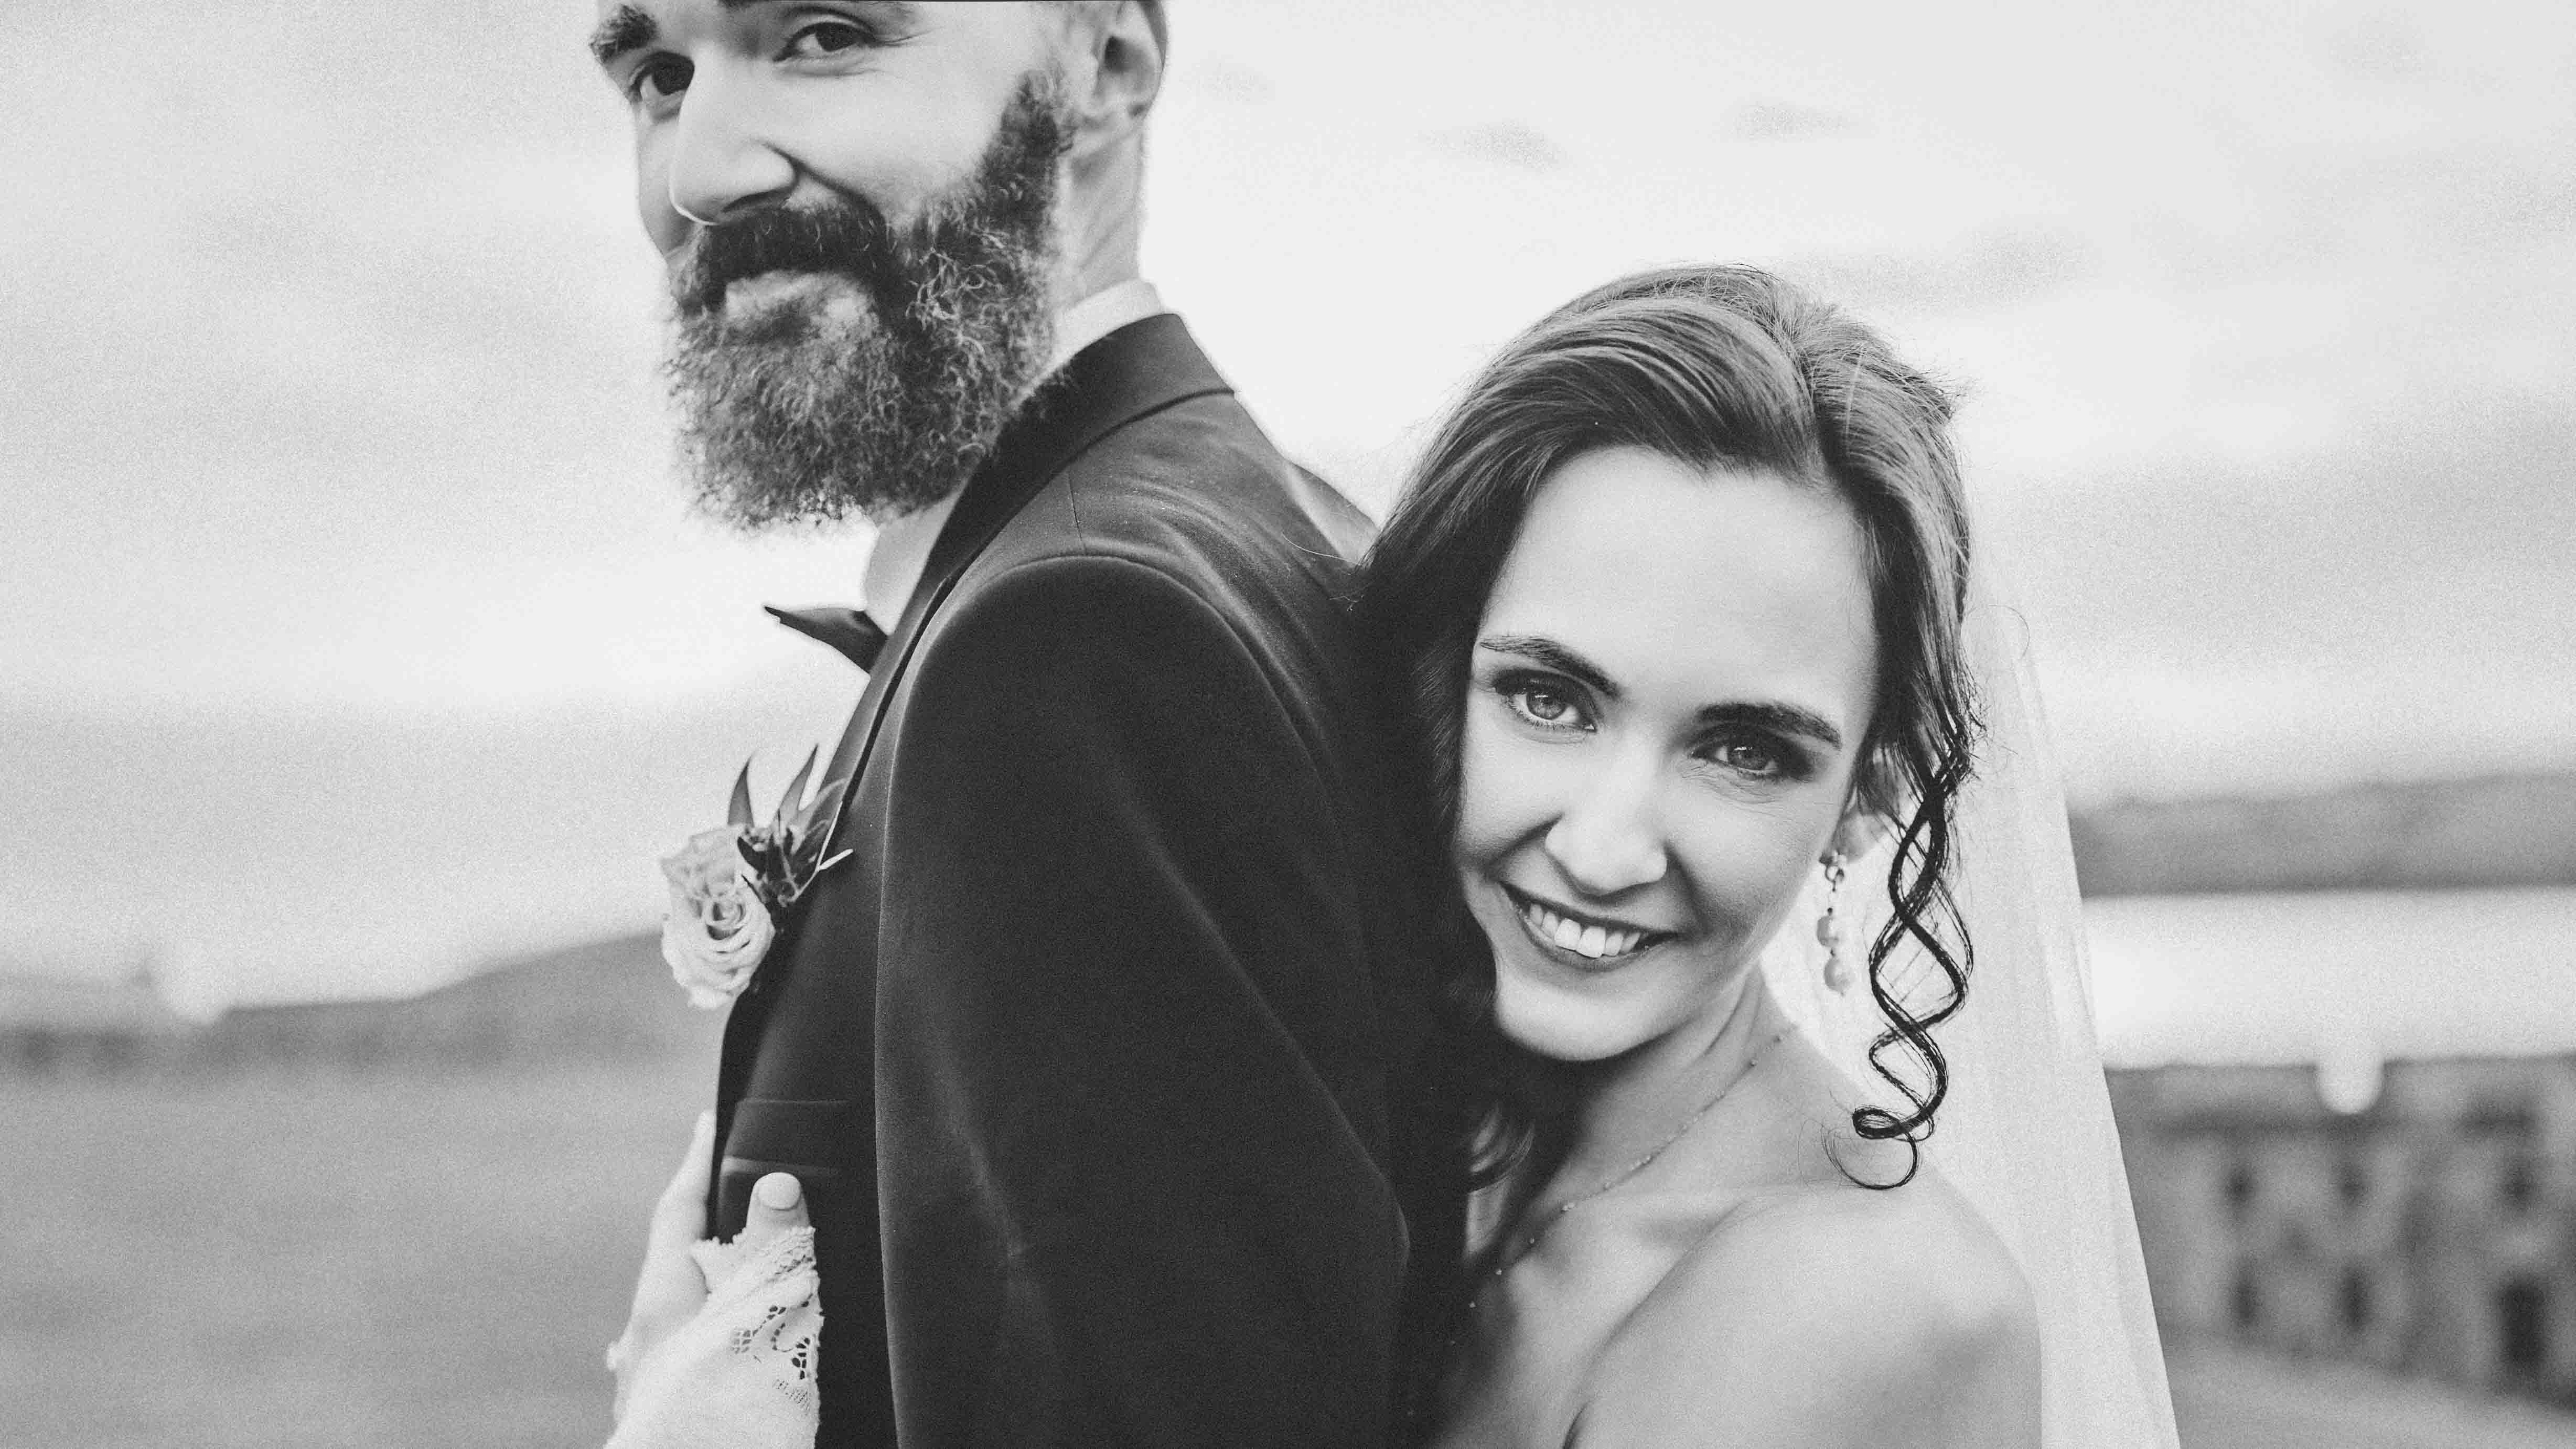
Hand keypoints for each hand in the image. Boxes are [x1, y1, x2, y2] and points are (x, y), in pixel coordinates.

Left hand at [609, 1111, 810, 1422]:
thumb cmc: (723, 1411)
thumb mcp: (759, 1319)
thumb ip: (772, 1250)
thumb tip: (776, 1181)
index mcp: (663, 1298)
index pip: (678, 1209)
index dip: (698, 1162)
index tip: (707, 1121)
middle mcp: (645, 1335)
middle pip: (674, 1262)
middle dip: (705, 1228)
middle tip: (735, 1195)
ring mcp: (648, 1378)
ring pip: (672, 1313)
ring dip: (703, 1288)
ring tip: (727, 1275)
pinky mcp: (665, 1411)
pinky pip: (681, 1355)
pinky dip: (705, 1338)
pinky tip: (708, 1356)